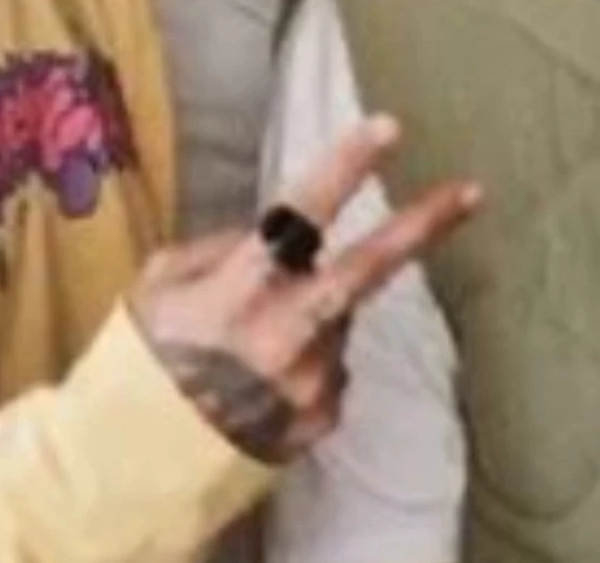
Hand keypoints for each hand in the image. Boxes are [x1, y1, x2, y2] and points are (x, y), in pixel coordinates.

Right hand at [128, 115, 478, 463]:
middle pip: (368, 270)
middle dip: (422, 226)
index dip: (344, 168)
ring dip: (314, 317)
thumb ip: (220, 250)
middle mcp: (283, 336)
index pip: (299, 214)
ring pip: (338, 321)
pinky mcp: (322, 418)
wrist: (128, 473)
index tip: (388, 127)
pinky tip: (263, 384)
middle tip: (472, 193)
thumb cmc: (138, 363)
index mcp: (238, 292)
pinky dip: (307, 363)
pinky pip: (332, 368)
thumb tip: (278, 234)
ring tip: (254, 348)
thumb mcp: (159, 286)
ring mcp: (310, 382)